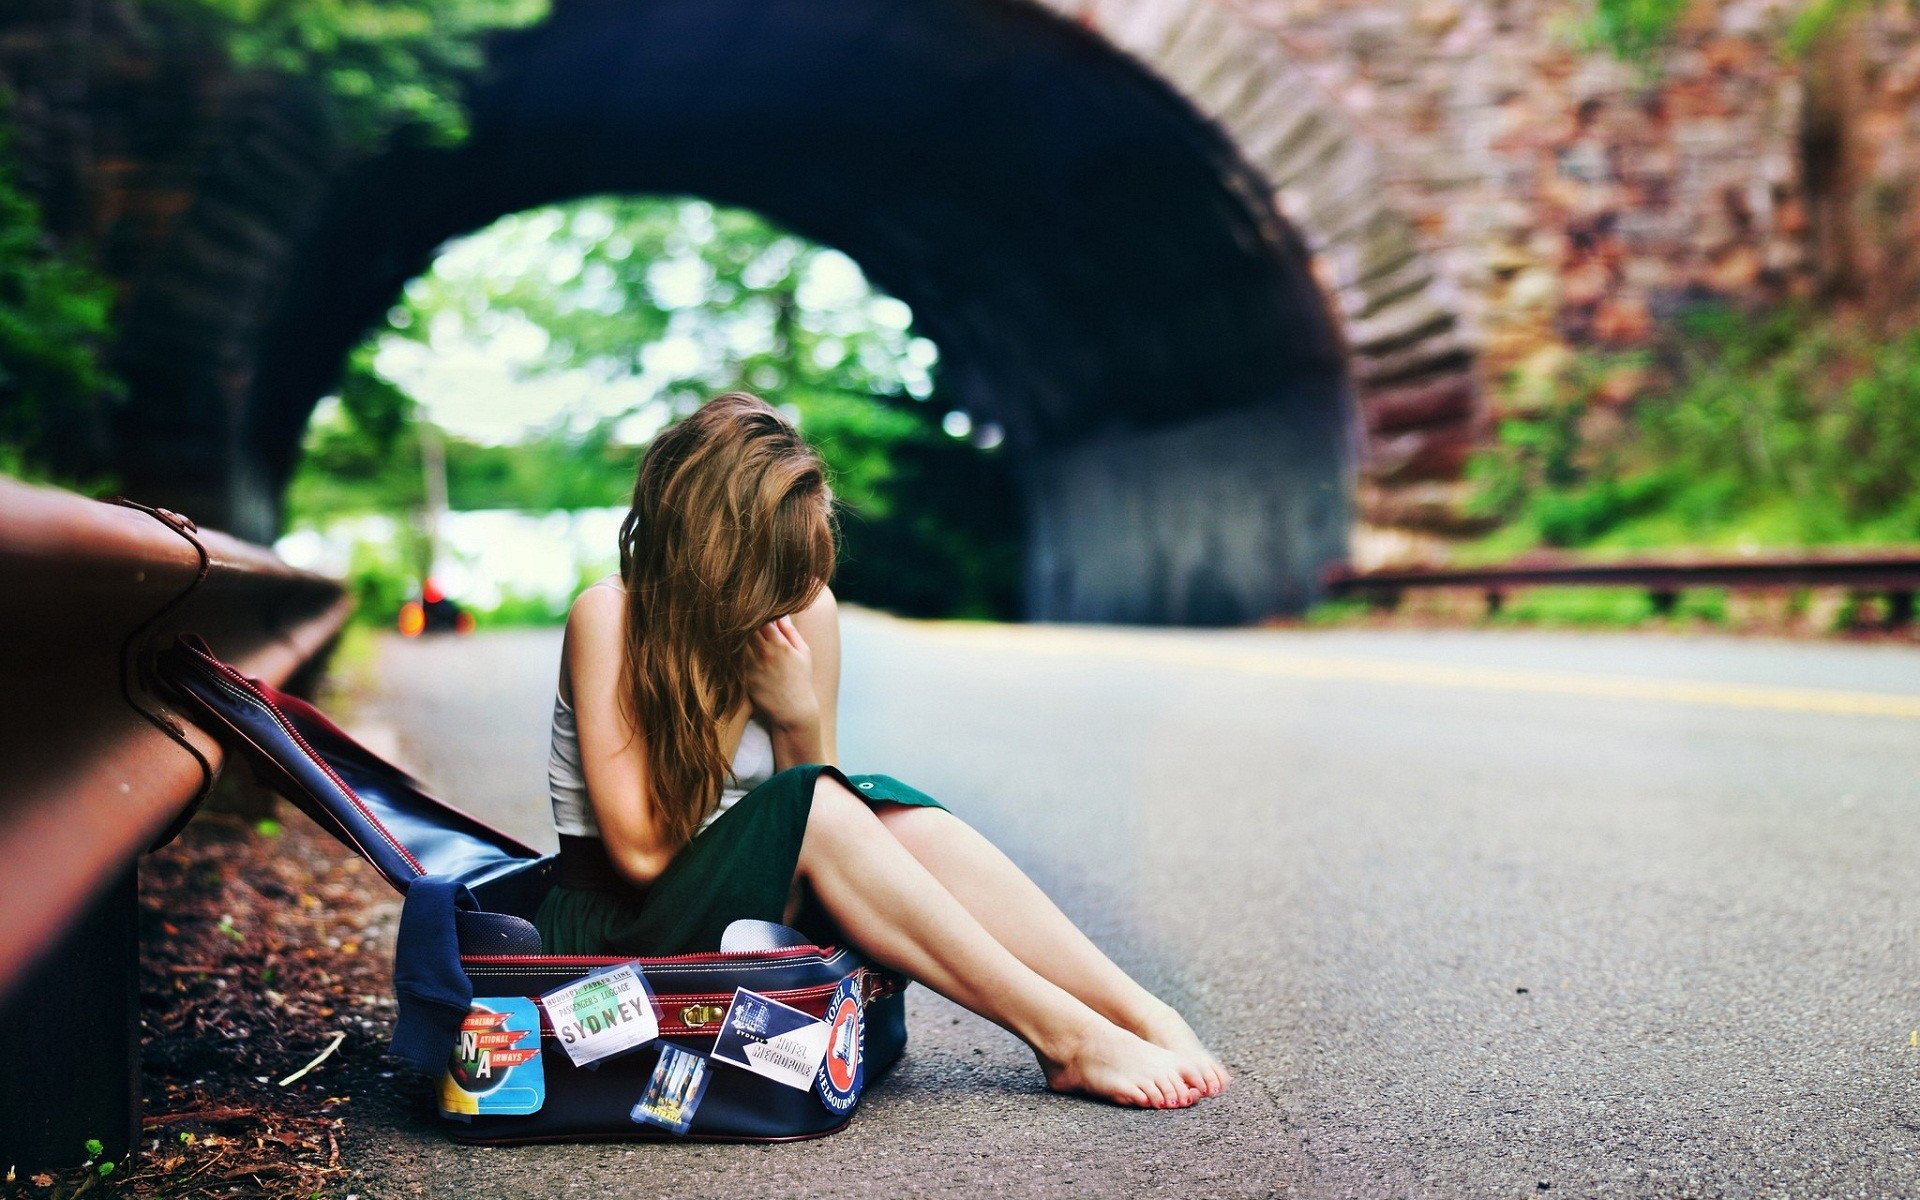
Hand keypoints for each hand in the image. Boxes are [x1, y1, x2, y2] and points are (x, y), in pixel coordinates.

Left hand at [742, 615, 818, 732]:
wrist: (793, 710)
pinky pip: (733, 660)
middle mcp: (764, 653)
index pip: (762, 618)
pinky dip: (731, 653)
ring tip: (734, 633)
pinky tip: (731, 651)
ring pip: (736, 642)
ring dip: (735, 636)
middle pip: (746, 628)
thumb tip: (781, 614)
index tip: (754, 611)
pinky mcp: (744, 678)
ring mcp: (752, 666)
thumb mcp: (804, 653)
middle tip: (739, 619)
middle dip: (743, 622)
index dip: (757, 612)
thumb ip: (791, 632)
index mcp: (780, 644)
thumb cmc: (801, 680)